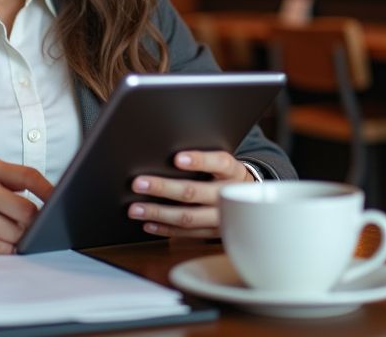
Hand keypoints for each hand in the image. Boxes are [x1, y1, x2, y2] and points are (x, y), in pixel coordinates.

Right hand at [0, 157, 52, 253]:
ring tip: (13, 235)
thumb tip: (48, 205)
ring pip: (12, 232)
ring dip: (18, 239)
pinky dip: (4, 249)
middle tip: (33, 228)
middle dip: (33, 223)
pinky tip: (1, 244)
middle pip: (25, 209)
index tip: (61, 202)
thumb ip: (12, 186)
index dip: (49, 191)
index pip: (29, 176)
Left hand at [128, 150, 254, 238]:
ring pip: (187, 217)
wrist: (251, 200)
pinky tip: (147, 224)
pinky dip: (165, 229)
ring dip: (158, 212)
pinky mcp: (214, 233)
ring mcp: (221, 217)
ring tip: (135, 208)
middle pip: (194, 192)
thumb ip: (204, 159)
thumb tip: (167, 152)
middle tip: (138, 183)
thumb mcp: (224, 163)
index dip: (199, 160)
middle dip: (163, 188)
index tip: (177, 158)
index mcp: (232, 171)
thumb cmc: (227, 175)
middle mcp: (228, 195)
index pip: (219, 162)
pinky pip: (186, 233)